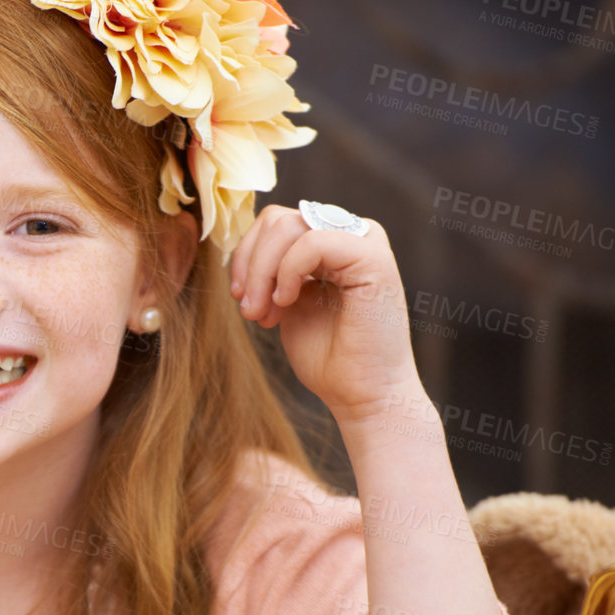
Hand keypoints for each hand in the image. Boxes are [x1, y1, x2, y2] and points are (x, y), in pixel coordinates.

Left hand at [227, 204, 421, 421]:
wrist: (362, 394)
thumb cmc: (328, 357)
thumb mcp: (287, 302)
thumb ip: (273, 270)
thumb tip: (241, 248)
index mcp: (331, 242)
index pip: (275, 222)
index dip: (247, 256)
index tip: (242, 299)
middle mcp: (350, 235)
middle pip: (277, 219)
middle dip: (251, 265)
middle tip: (249, 310)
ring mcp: (364, 243)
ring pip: (289, 226)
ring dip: (263, 272)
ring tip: (263, 314)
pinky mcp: (373, 259)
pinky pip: (312, 242)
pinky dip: (287, 272)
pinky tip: (286, 303)